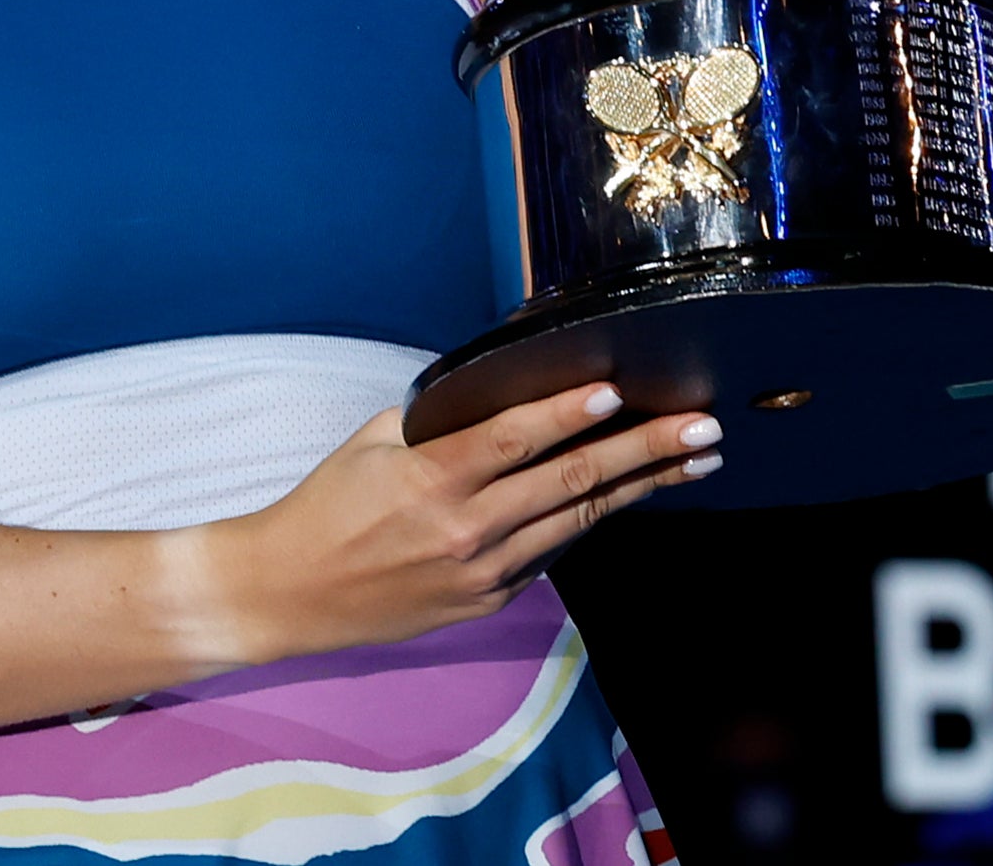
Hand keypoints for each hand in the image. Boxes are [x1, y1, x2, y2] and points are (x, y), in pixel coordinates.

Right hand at [197, 380, 720, 664]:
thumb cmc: (328, 504)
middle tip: (702, 430)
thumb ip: (442, 421)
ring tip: (693, 462)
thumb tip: (504, 395)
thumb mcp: (375, 442)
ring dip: (641, 488)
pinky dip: (588, 518)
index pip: (516, 437)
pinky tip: (627, 494)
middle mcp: (467, 528)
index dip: (570, 413)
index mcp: (433, 477)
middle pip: (572, 481)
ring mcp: (483, 572)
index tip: (619, 390)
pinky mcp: (487, 600)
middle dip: (646, 452)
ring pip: (577, 519)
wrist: (290, 592)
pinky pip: (549, 550)